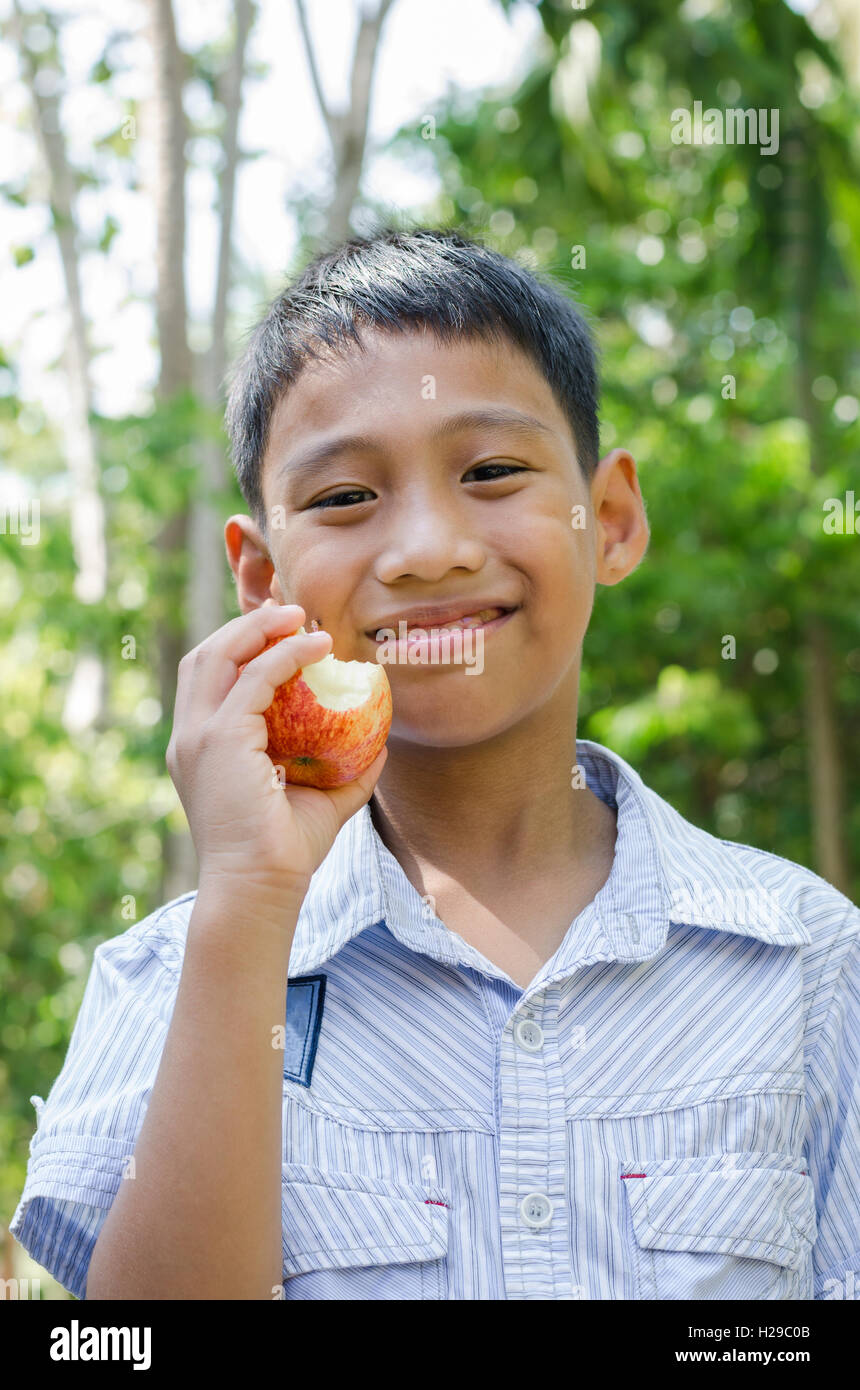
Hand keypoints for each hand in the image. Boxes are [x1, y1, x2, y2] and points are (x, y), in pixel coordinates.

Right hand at [166, 604, 387, 901]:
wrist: (260, 890)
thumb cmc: (285, 854)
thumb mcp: (320, 800)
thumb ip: (347, 770)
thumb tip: (380, 744)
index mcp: (200, 750)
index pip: (208, 678)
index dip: (240, 646)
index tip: (284, 631)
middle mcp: (190, 738)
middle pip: (205, 656)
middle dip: (245, 626)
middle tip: (292, 614)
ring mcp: (198, 737)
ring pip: (218, 655)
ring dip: (258, 628)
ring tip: (300, 617)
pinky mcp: (219, 740)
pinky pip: (252, 679)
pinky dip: (282, 655)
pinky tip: (316, 648)